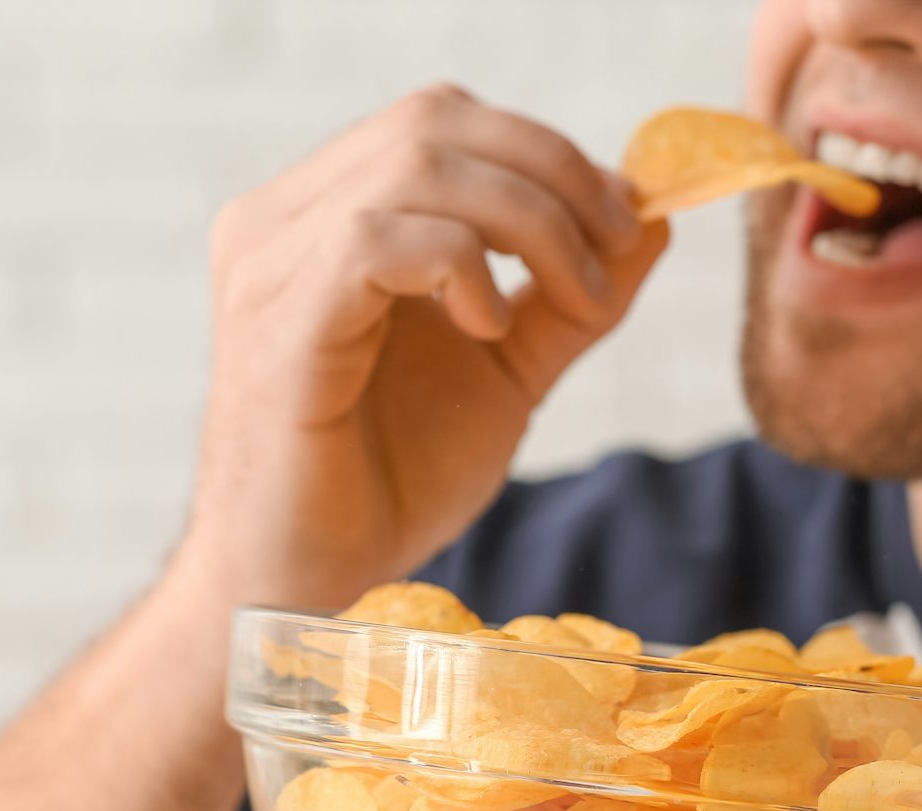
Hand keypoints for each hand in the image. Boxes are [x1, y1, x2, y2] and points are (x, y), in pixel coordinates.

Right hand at [172, 83, 668, 611]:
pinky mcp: (278, 321)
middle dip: (551, 173)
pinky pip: (375, 240)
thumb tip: (651, 219)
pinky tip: (488, 328)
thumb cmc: (390, 479)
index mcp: (328, 215)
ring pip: (417, 166)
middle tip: (613, 248)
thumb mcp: (508, 372)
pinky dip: (460, 267)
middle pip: (434, 121)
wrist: (313, 579)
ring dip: (529, 222)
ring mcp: (270, 264)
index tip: (623, 221)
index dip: (546, 152)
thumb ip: (567, 298)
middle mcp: (284, 220)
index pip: (443, 120)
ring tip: (572, 300)